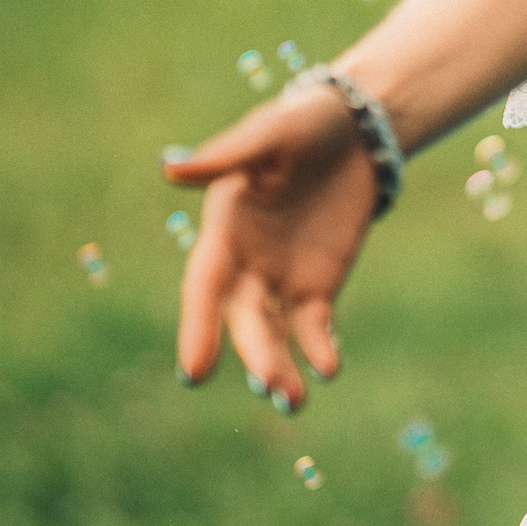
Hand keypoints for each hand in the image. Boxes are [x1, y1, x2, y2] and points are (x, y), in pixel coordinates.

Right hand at [164, 85, 377, 410]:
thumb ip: (227, 157)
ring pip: (274, 332)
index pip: (205, 286)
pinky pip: (314, 325)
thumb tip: (171, 169)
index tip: (196, 372)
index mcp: (223, 230)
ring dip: (280, 365)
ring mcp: (280, 279)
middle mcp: (245, 264)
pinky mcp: (318, 285)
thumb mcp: (270, 133)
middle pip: (245, 318)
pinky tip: (329, 368)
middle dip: (256, 352)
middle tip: (271, 385)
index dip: (198, 326)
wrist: (355, 128)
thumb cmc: (302, 124)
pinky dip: (320, 347)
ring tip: (293, 401)